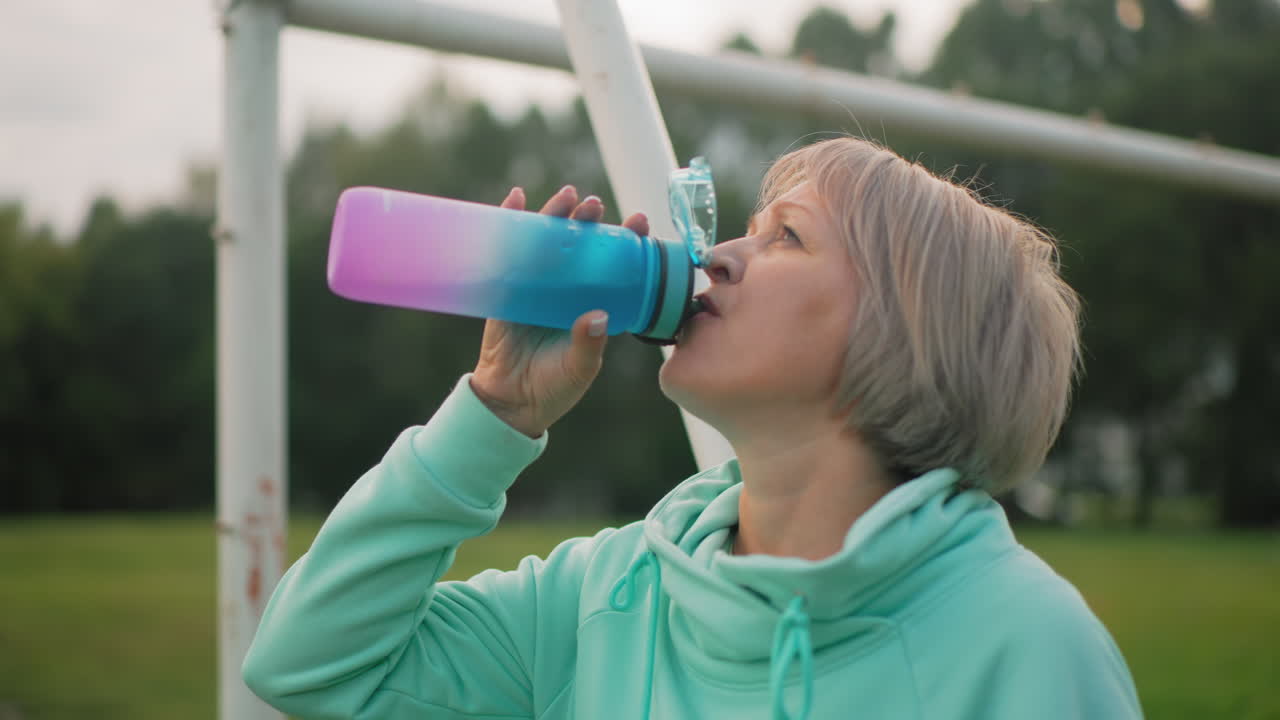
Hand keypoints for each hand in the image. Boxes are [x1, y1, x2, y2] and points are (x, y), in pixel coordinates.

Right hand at [470, 185, 650, 436]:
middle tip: (596, 204)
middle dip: (588, 221)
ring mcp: (536, 287)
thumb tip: (597, 314)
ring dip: (555, 215)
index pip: (614, 266)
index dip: (626, 242)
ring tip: (567, 196)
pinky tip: (515, 199)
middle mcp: (567, 290)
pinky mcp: (507, 290)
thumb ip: (589, 343)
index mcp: (592, 305)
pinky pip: (507, 252)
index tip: (639, 222)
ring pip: (547, 242)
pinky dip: (510, 223)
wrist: (513, 404)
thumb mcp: (580, 367)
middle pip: (579, 246)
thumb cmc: (555, 387)